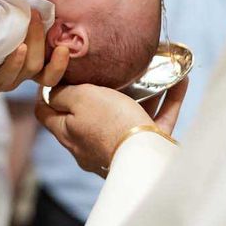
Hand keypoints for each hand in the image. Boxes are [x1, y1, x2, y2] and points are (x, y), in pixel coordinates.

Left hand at [0, 10, 69, 100]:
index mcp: (21, 63)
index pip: (48, 74)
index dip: (58, 65)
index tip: (62, 48)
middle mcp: (8, 76)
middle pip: (32, 68)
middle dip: (36, 43)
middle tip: (33, 15)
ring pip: (6, 81)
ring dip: (13, 64)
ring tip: (15, 46)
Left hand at [35, 79, 186, 176]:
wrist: (145, 158)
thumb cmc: (109, 124)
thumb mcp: (80, 99)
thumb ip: (62, 94)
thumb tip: (50, 91)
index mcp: (68, 132)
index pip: (45, 112)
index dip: (44, 92)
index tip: (56, 72)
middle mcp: (90, 144)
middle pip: (88, 113)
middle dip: (98, 91)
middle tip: (107, 67)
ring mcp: (120, 148)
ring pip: (128, 114)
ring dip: (140, 93)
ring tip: (149, 69)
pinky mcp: (147, 149)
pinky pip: (157, 120)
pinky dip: (168, 100)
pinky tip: (180, 79)